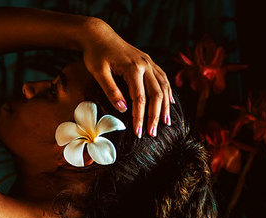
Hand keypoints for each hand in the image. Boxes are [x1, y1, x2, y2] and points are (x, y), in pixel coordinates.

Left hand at [81, 19, 172, 137]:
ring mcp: (149, 62)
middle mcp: (145, 64)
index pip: (140, 98)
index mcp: (133, 68)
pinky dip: (168, 92)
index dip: (140, 117)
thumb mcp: (98, 73)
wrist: (99, 35)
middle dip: (155, 116)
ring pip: (163, 86)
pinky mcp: (148, 61)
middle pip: (157, 95)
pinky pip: (163, 78)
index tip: (138, 133)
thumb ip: (111, 91)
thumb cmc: (95, 54)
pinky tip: (170, 103)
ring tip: (166, 123)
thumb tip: (123, 109)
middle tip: (153, 134)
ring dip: (165, 106)